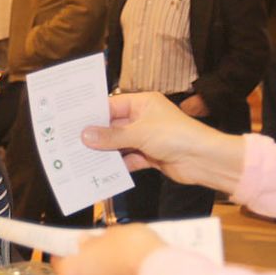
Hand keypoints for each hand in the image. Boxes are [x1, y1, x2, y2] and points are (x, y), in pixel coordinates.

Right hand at [81, 93, 245, 192]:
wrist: (203, 159)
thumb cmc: (176, 136)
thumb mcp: (139, 133)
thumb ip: (112, 136)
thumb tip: (86, 135)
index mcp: (143, 103)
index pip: (112, 105)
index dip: (93, 114)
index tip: (72, 121)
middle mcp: (144, 118)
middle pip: (114, 126)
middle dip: (96, 135)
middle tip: (72, 141)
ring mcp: (147, 138)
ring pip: (120, 144)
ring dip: (105, 152)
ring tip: (81, 158)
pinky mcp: (151, 156)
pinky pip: (129, 159)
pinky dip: (118, 165)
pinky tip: (101, 171)